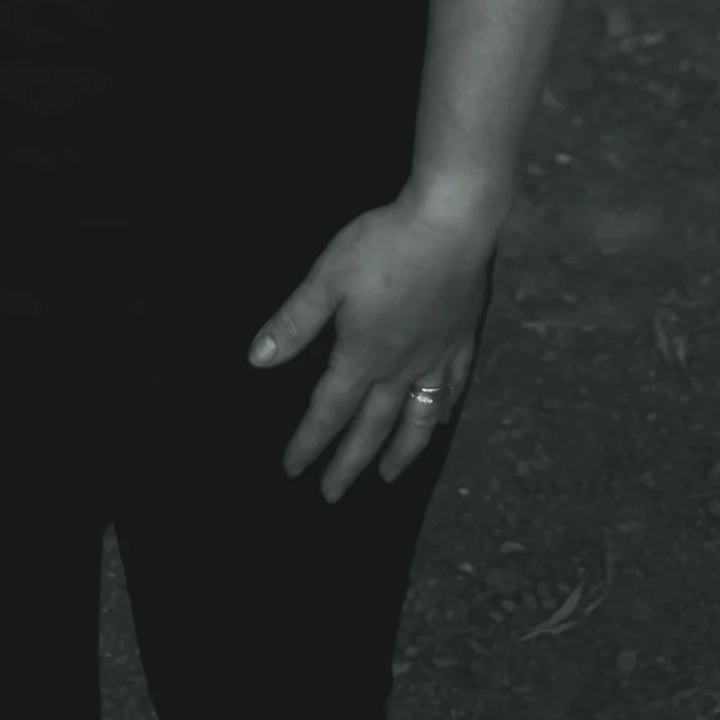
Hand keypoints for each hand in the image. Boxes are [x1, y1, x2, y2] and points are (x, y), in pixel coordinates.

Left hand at [248, 193, 495, 502]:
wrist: (451, 224)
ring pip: (417, 418)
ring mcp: (436, 356)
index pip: (329, 409)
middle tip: (332, 495)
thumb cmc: (384, 244)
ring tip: (390, 477)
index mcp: (363, 354)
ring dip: (400, 451)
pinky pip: (452, 387)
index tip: (292, 469)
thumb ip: (295, 321)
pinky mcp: (461, 338)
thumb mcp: (328, 277)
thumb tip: (258, 359)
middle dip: (349, 463)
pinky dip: (443, 410)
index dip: (309, 441)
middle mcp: (400, 367)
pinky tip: (440, 419)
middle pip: (371, 427)